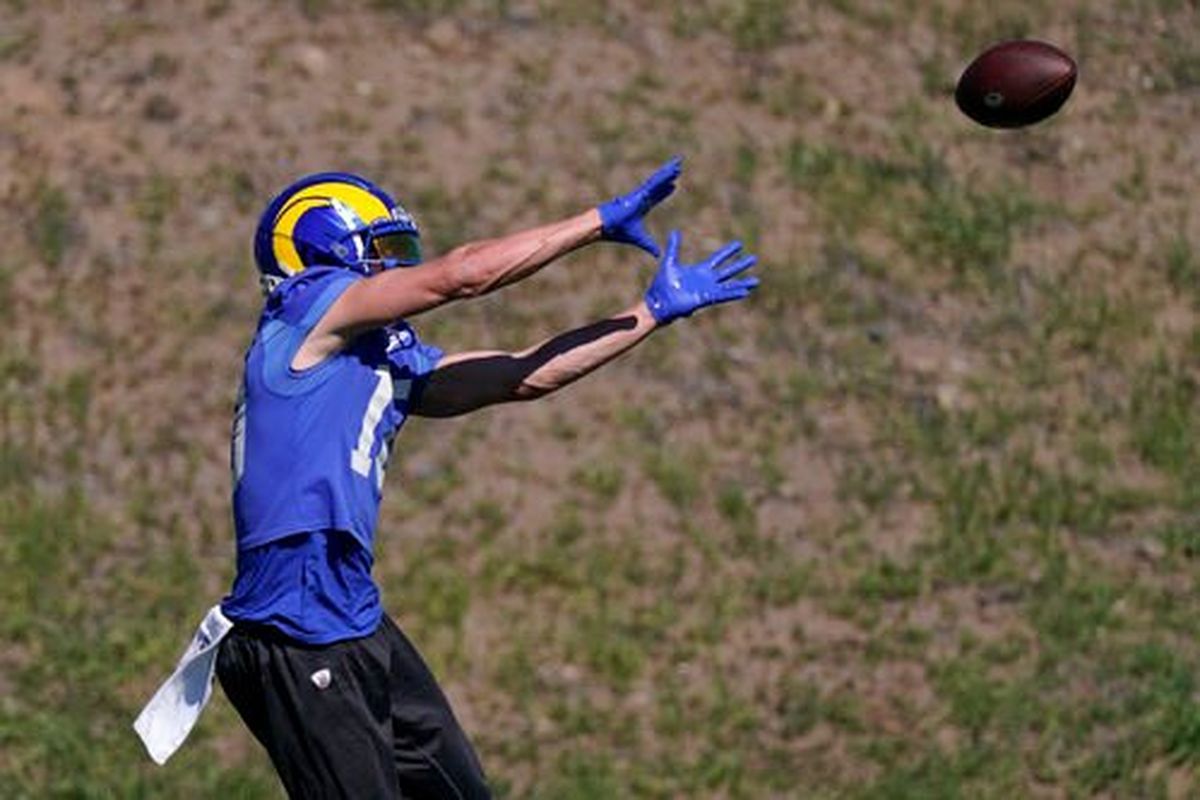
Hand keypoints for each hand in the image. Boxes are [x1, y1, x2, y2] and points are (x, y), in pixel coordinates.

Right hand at [598, 156, 681, 256]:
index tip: (673, 185)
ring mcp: (640, 194)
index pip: (656, 197)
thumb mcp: (640, 240)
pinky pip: (654, 183)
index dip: (665, 191)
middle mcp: (642, 198)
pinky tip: (671, 171)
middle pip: (659, 185)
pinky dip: (663, 177)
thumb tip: (659, 254)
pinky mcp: (638, 193)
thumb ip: (650, 245)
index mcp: (641, 207)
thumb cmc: (617, 231)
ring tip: (679, 164)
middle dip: (669, 177)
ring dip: (668, 172)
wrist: (605, 226)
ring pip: (658, 180)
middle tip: (679, 168)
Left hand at [643, 231, 759, 324]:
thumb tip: (674, 231)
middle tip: (754, 258)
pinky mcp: (705, 299)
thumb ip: (674, 247)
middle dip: (740, 264)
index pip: (718, 258)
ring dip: (742, 283)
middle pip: (728, 271)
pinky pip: (722, 295)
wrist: (658, 301)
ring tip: (756, 281)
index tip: (739, 244)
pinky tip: (745, 292)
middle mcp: (707, 280)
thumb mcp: (669, 262)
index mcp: (700, 271)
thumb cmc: (662, 285)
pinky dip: (733, 293)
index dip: (728, 251)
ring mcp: (707, 290)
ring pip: (729, 285)